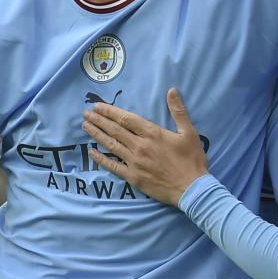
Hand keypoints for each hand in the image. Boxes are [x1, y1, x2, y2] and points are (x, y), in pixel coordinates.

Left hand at [82, 88, 208, 205]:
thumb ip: (178, 110)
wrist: (192, 188)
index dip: (110, 111)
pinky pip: (113, 166)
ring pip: (111, 145)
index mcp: (152, 133)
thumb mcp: (189, 132)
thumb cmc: (192, 160)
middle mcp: (140, 146)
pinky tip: (92, 152)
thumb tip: (172, 90)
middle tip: (86, 114)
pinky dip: (102, 159)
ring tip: (86, 126)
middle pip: (115, 130)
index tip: (98, 106)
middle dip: (99, 120)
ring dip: (97, 135)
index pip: (126, 118)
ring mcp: (135, 162)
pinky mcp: (134, 177)